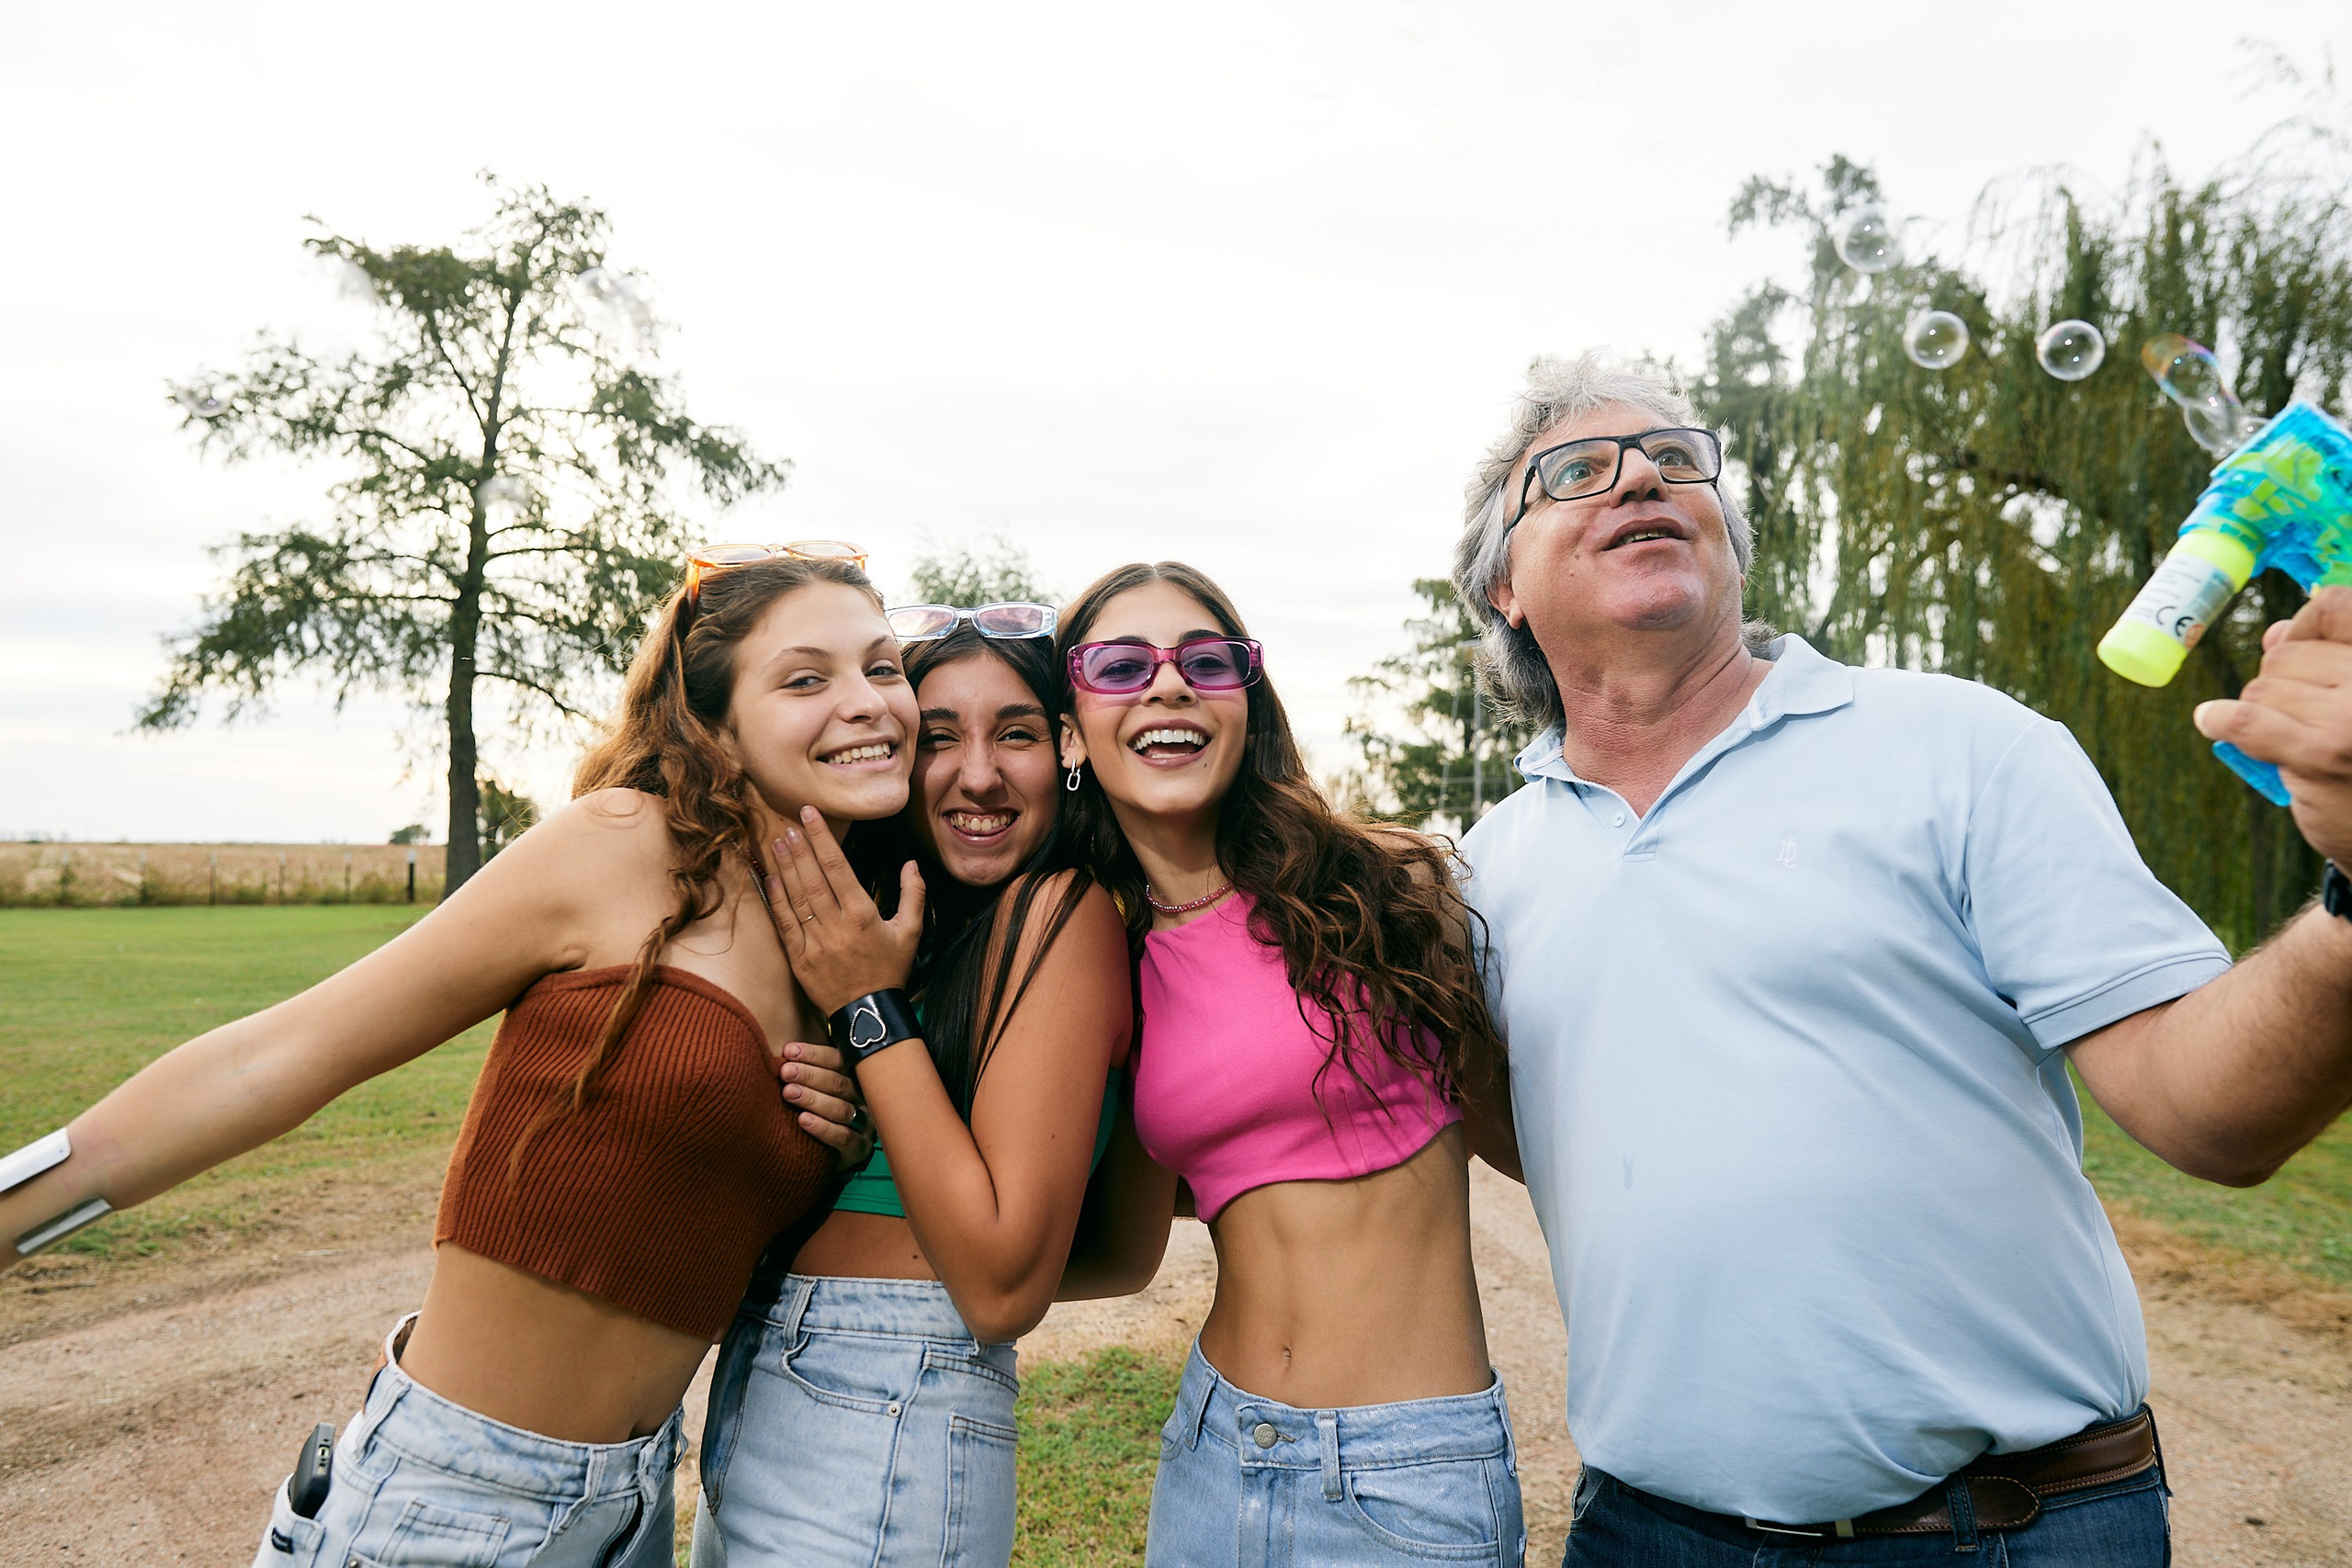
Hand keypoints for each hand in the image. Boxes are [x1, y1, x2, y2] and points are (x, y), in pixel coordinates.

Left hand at [766, 806, 926, 1015]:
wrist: (868, 1013)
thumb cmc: (890, 970)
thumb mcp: (910, 932)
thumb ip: (913, 894)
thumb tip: (912, 864)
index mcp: (862, 915)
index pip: (837, 867)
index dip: (821, 838)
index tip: (810, 815)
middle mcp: (836, 926)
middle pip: (812, 878)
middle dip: (799, 847)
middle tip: (788, 823)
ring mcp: (814, 942)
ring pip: (795, 897)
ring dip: (785, 867)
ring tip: (778, 842)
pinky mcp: (799, 958)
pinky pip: (784, 923)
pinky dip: (775, 899)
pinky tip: (770, 877)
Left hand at [777, 1038, 874, 1169]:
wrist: (828, 1155)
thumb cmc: (818, 1113)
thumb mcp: (817, 1088)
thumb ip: (809, 1069)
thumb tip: (785, 1048)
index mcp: (855, 1079)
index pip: (839, 1061)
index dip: (814, 1054)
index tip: (789, 1051)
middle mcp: (864, 1100)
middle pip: (839, 1083)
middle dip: (810, 1075)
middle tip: (786, 1072)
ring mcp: (865, 1125)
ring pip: (841, 1109)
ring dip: (813, 1099)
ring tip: (789, 1093)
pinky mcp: (859, 1149)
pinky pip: (844, 1138)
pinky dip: (822, 1128)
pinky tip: (802, 1120)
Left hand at [2196, 586, 2351, 865]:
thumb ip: (2326, 656)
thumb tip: (2274, 632)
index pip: (2334, 606)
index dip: (2304, 624)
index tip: (2298, 645)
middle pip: (2287, 651)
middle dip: (2281, 680)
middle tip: (2306, 716)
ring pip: (2263, 687)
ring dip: (2263, 711)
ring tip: (2297, 739)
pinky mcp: (2323, 754)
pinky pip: (2247, 718)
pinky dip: (2221, 719)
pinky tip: (2212, 721)